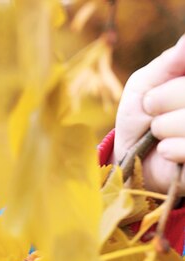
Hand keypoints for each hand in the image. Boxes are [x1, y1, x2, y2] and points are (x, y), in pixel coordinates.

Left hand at [115, 35, 184, 195]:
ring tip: (158, 132)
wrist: (129, 159)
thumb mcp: (146, 83)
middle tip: (151, 112)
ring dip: (163, 127)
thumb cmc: (139, 116)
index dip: (170, 88)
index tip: (153, 94)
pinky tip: (165, 150)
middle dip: (162, 101)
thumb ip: (169, 62)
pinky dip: (169, 149)